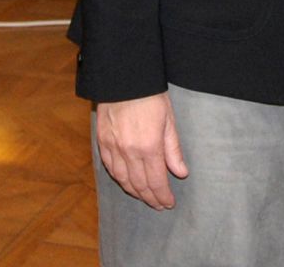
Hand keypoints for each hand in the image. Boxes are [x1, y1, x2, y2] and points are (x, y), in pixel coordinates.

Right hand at [95, 92, 187, 207]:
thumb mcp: (168, 119)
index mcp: (149, 147)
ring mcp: (113, 148)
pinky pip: (110, 169)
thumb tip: (181, 173)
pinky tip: (126, 182)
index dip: (163, 196)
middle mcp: (129, 152)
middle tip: (159, 204)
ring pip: (123, 181)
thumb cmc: (150, 95)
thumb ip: (173, 149)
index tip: (169, 203)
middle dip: (150, 198)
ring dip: (135, 193)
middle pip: (140, 185)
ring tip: (145, 197)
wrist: (124, 78)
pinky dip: (120, 180)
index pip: (156, 181)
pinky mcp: (102, 142)